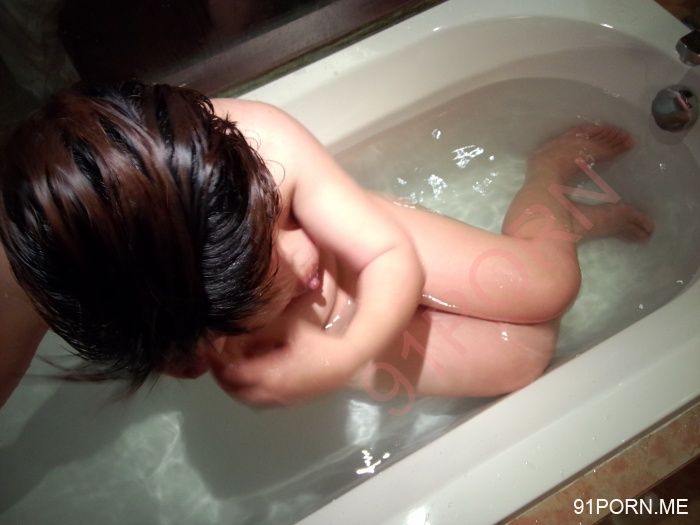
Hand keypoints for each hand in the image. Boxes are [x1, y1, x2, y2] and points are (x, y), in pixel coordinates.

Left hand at [204, 322, 354, 406]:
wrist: (346, 362)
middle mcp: (272, 393)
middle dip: (221, 377)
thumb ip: (263, 327)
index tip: (207, 347)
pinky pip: (260, 401)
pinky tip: (251, 375)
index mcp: (269, 375)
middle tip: (213, 360)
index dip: (216, 362)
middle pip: (235, 391)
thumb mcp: (289, 326)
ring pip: (247, 400)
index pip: (232, 374)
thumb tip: (239, 324)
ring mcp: (282, 400)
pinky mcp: (290, 402)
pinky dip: (249, 390)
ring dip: (234, 386)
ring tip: (228, 368)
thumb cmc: (318, 341)